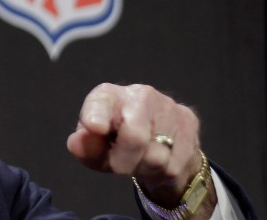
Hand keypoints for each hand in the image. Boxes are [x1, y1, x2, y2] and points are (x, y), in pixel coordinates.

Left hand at [66, 83, 208, 208]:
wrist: (160, 144)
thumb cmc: (117, 143)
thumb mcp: (95, 148)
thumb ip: (85, 147)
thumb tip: (77, 142)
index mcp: (108, 95)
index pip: (101, 103)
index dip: (96, 115)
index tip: (95, 127)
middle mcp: (140, 94)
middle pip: (134, 137)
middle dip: (124, 162)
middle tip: (119, 166)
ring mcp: (167, 105)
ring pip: (157, 156)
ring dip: (145, 168)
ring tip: (140, 160)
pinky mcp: (189, 121)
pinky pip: (175, 163)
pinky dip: (163, 172)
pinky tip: (160, 160)